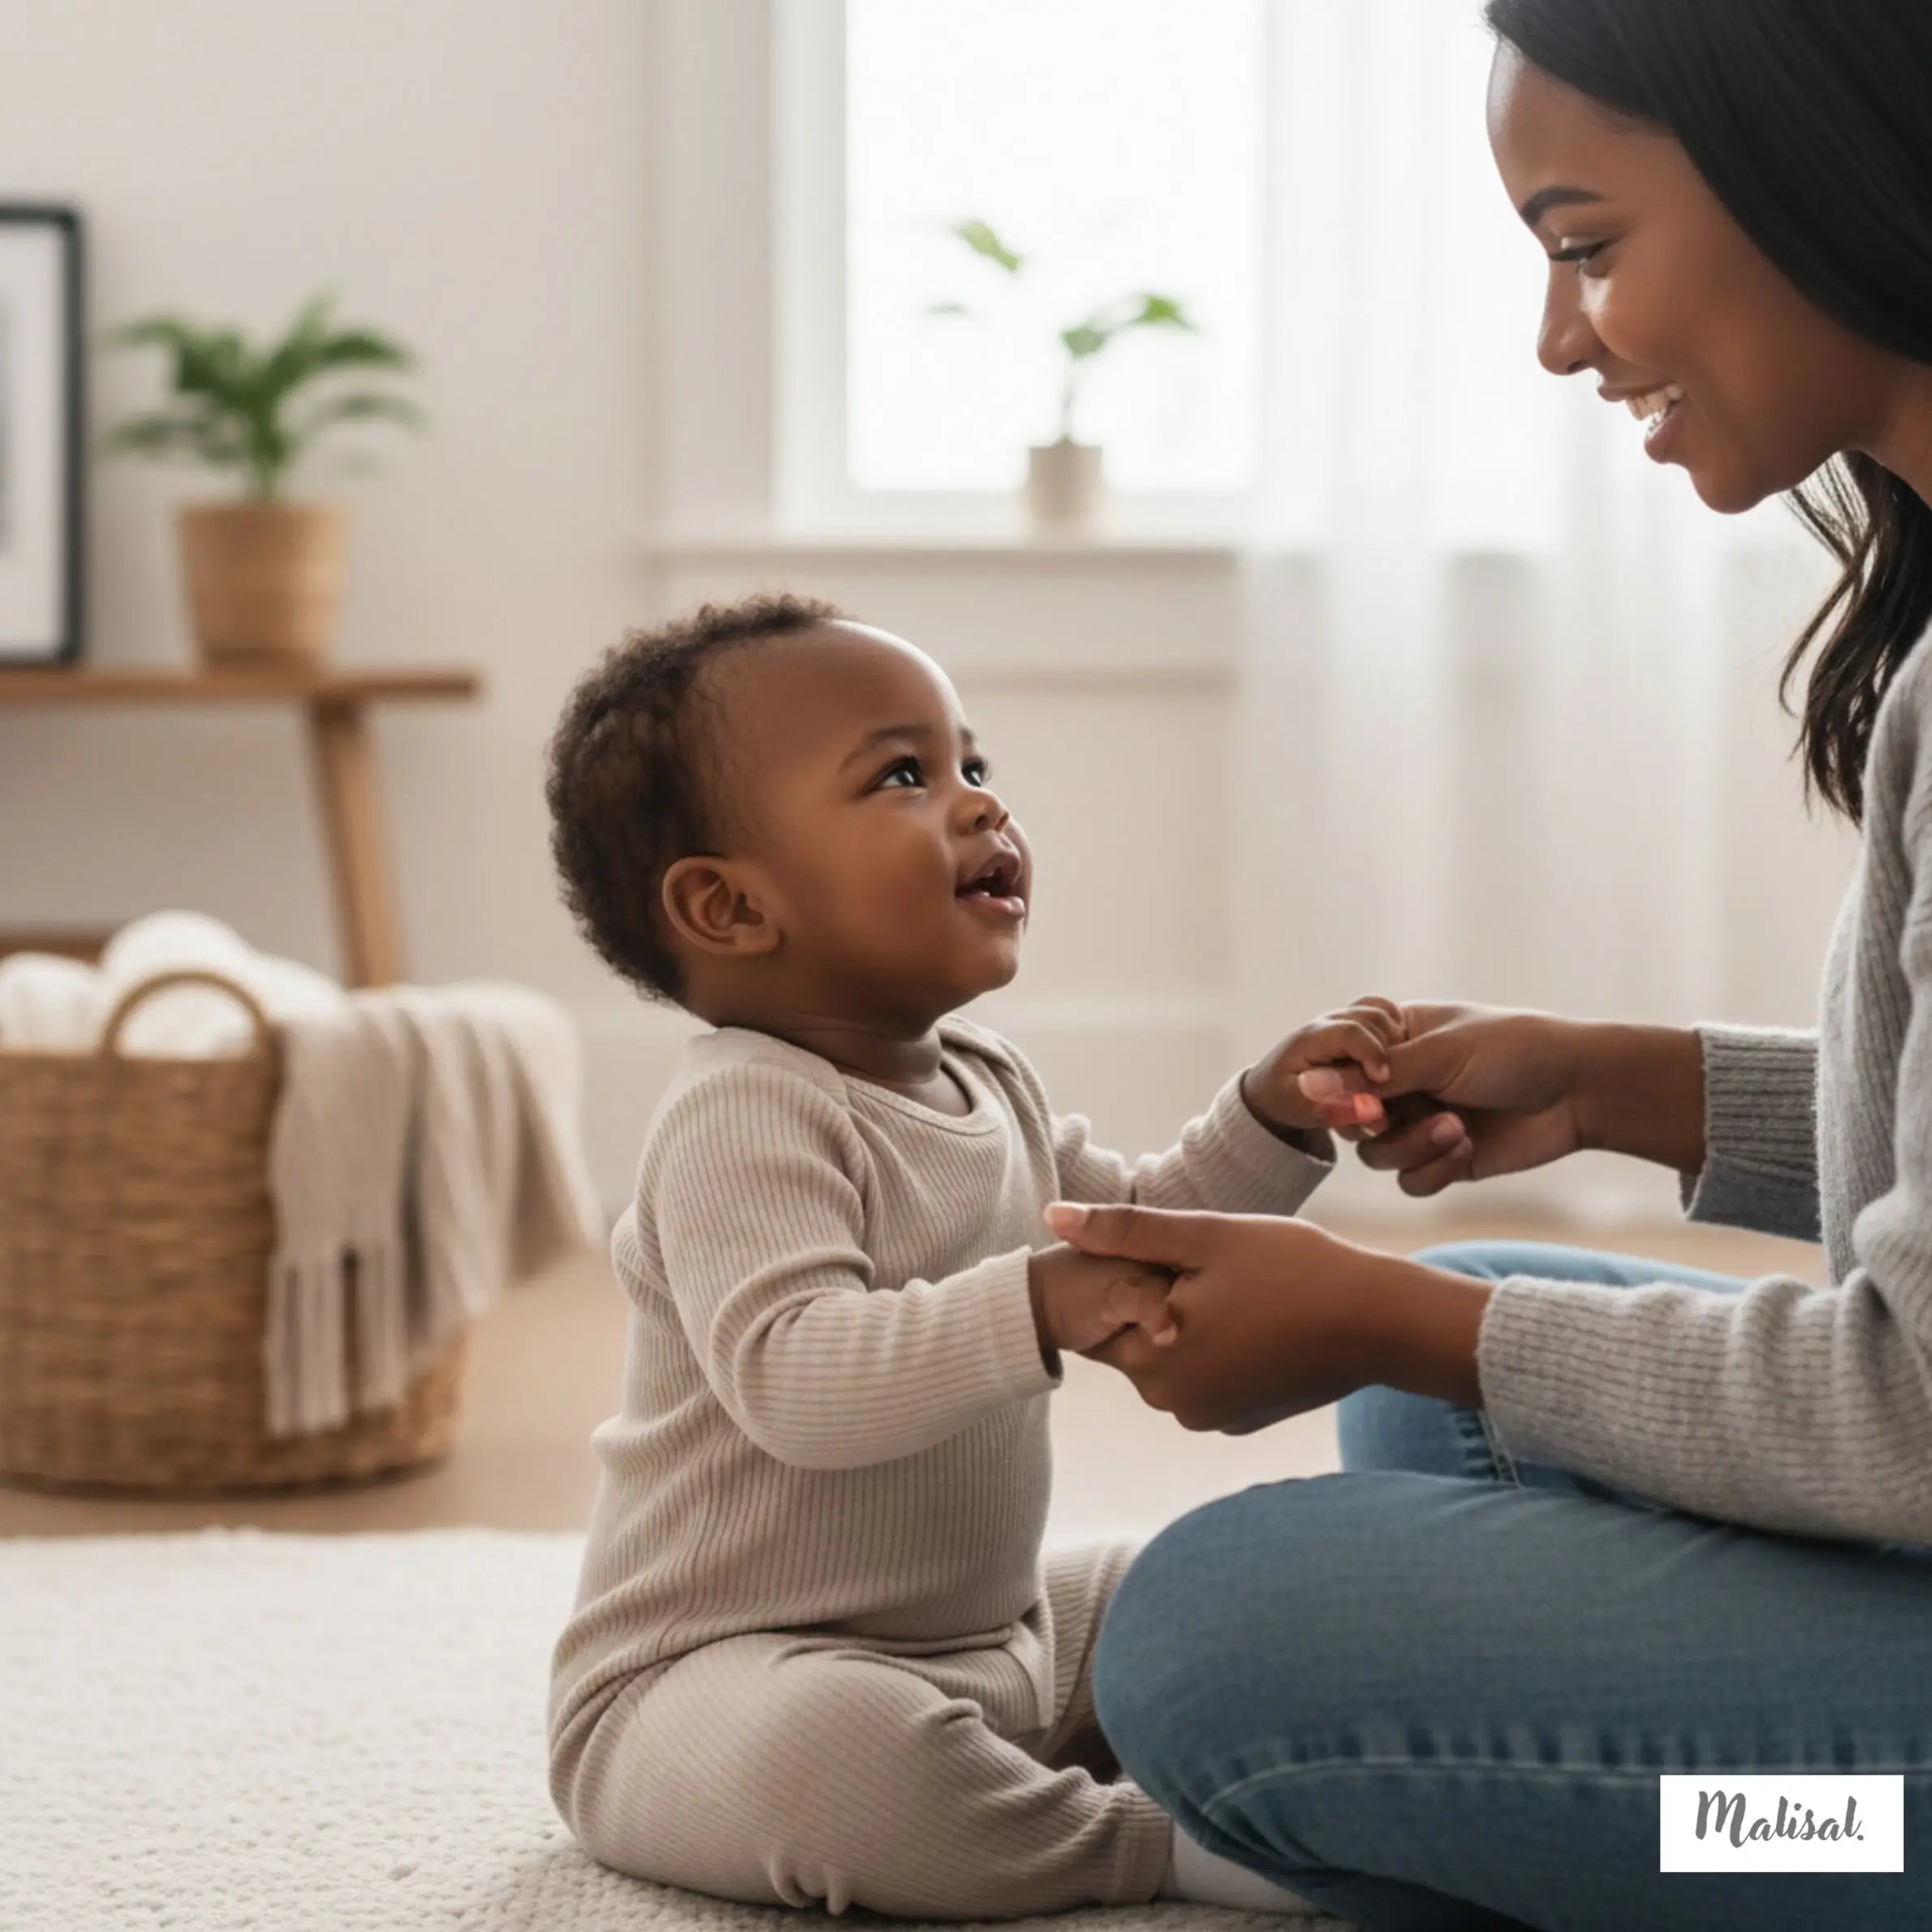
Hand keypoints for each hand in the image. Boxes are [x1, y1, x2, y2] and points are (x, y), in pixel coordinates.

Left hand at [1045, 1202, 1422, 1431]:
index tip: (1171, 1251)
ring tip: (1239, 1286)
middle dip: (1154, 1295)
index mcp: (1152, 1360)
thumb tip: (1051, 1218)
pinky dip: (1214, 1345)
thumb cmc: (1295, 1268)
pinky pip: (1202, 1373)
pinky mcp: (1237, 1419)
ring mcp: (1207, 1416)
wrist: (1380, 1322)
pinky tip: (1254, 1315)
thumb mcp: (1205, 1236)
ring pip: (1168, 1352)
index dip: (1124, 1271)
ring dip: (1184, 1318)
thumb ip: (1124, 1230)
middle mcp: (1171, 1402)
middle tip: (1214, 1263)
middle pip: (1131, 1335)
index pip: (1098, 1313)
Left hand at [1240, 994, 1408, 1139]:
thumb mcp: (1305, 1110)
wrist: (1272, 1088)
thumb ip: (1339, 1111)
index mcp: (1312, 1038)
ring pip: (1379, 1011)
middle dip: (1390, 1046)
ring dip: (1395, 1036)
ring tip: (1393, 1067)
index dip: (1374, 1053)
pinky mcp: (1350, 1021)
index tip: (1383, 1078)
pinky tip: (1395, 1051)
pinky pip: (1380, 1010)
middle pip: (1372, 1017)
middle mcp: (1327, 1021)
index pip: (1351, 1032)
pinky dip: (1395, 1025)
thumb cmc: (1286, 1100)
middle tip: (1391, 1076)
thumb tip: (1378, 1114)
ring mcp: (1340, 1017)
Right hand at [1351, 1002, 1589, 1195]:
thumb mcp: (1438, 1054)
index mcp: (1395, 1045)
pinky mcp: (1445, 1160)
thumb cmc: (1512, 1051)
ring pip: (1377, 1155)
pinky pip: (1410, 1180)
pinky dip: (1432, 1169)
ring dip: (1411, 1146)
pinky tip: (1466, 1146)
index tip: (1360, 1098)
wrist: (1578, 1090)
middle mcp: (1402, 1085)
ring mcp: (1422, 1123)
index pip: (1340, 1071)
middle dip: (1373, 1123)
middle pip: (1351, 1119)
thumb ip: (1374, 1076)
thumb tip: (1309, 1085)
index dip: (1341, 1091)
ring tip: (1454, 1128)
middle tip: (1389, 1118)